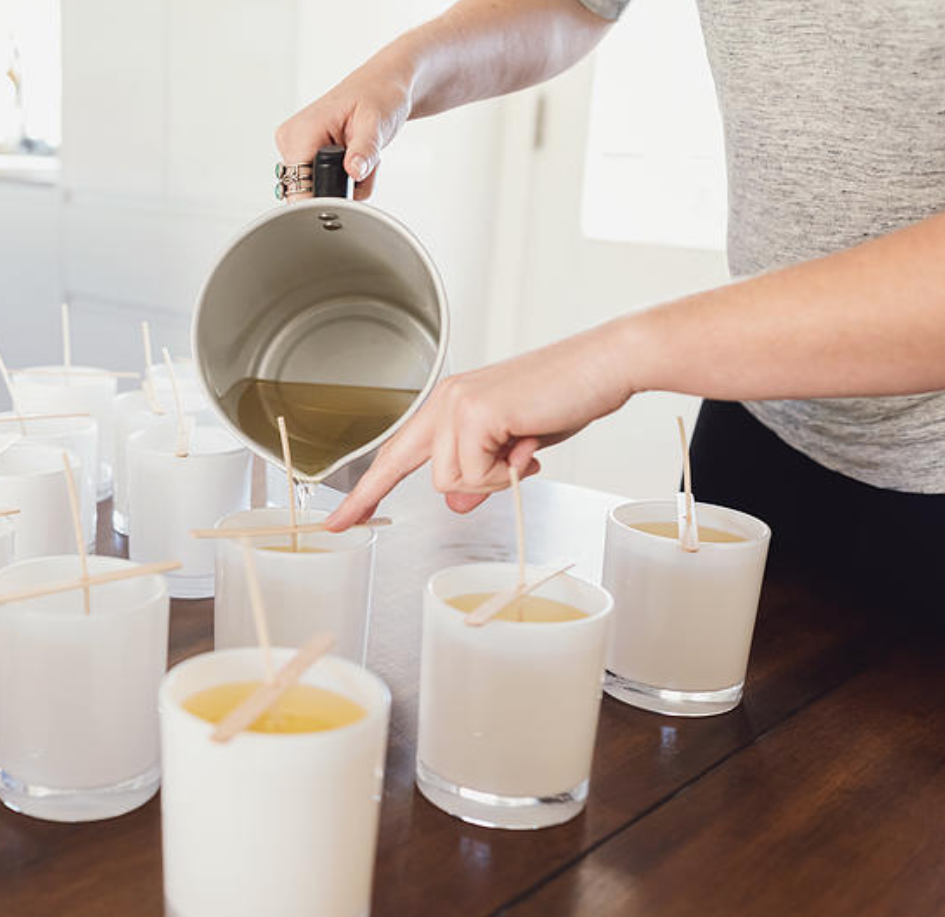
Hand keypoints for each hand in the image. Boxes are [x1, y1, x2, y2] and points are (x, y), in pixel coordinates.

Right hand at [275, 61, 413, 200]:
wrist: (380, 86)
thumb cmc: (377, 95)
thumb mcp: (375, 123)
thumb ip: (365, 150)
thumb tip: (354, 171)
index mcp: (302, 131)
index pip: (298, 188)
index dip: (325, 199)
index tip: (349, 192)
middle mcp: (291, 140)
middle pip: (306, 193)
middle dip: (338, 189)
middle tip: (360, 164)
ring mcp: (294, 147)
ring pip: (315, 191)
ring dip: (343, 183)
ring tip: (358, 158)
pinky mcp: (302, 153)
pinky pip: (318, 183)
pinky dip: (341, 179)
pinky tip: (351, 159)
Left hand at [326, 325, 640, 528]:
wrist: (603, 368)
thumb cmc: (566, 398)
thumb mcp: (514, 449)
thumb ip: (480, 472)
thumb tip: (456, 501)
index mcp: (449, 405)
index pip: (396, 453)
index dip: (366, 490)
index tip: (340, 518)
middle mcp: (445, 401)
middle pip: (404, 466)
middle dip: (388, 493)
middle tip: (353, 519)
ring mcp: (456, 405)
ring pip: (446, 480)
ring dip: (490, 480)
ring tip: (523, 452)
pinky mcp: (475, 413)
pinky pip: (474, 474)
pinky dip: (505, 474)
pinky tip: (529, 446)